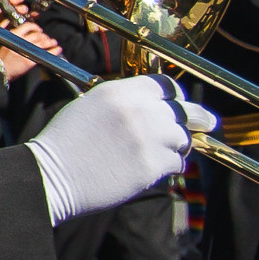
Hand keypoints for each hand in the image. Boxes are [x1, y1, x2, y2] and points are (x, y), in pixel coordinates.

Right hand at [28, 76, 193, 226]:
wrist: (52, 174)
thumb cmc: (65, 143)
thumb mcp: (90, 105)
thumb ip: (123, 101)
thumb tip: (152, 107)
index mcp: (120, 91)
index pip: (166, 85)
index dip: (177, 95)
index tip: (181, 103)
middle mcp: (139, 109)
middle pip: (183, 110)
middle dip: (196, 117)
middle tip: (206, 122)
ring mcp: (148, 137)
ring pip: (183, 138)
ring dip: (178, 145)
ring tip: (167, 152)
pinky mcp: (152, 165)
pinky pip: (177, 163)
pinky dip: (171, 166)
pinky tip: (156, 169)